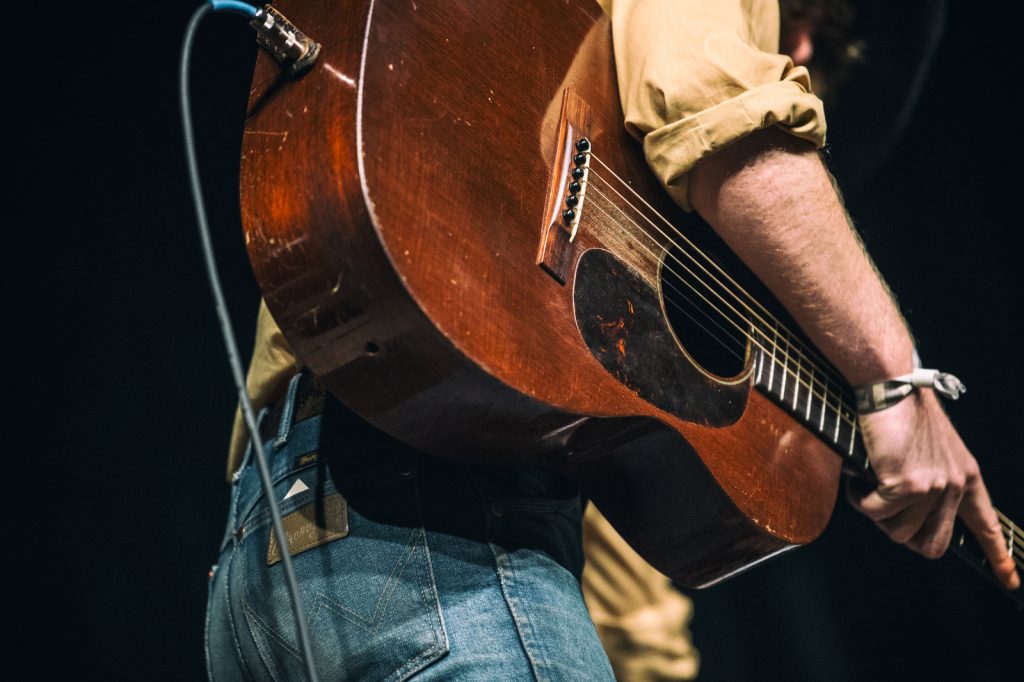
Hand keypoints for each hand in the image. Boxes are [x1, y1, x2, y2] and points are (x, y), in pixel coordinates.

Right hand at [847, 389, 1018, 589]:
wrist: (889, 385)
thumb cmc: (900, 410)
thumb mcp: (928, 450)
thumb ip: (928, 480)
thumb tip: (902, 509)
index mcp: (966, 476)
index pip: (987, 525)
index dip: (999, 557)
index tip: (1011, 582)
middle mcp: (954, 485)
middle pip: (933, 545)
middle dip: (903, 536)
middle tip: (883, 511)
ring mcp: (932, 487)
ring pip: (898, 533)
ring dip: (875, 512)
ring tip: (867, 482)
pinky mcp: (906, 485)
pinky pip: (874, 513)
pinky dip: (859, 498)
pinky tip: (858, 475)